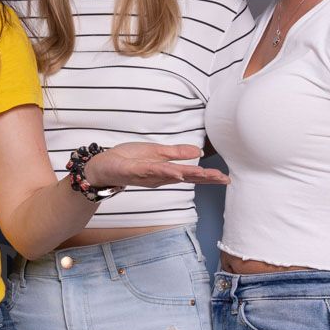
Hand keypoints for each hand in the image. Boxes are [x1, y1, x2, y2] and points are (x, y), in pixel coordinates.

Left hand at [82, 142, 228, 190]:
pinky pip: (151, 170)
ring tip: (205, 174)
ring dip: (188, 174)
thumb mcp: (156, 152)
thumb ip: (176, 153)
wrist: (103, 166)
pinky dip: (164, 171)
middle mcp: (159, 176)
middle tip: (223, 179)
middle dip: (204, 178)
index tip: (226, 178)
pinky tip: (176, 171)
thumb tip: (198, 150)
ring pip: (171, 174)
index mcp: (166, 171)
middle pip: (185, 177)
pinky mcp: (133, 170)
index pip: (191, 174)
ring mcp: (147, 175)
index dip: (208, 176)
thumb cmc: (128, 160)